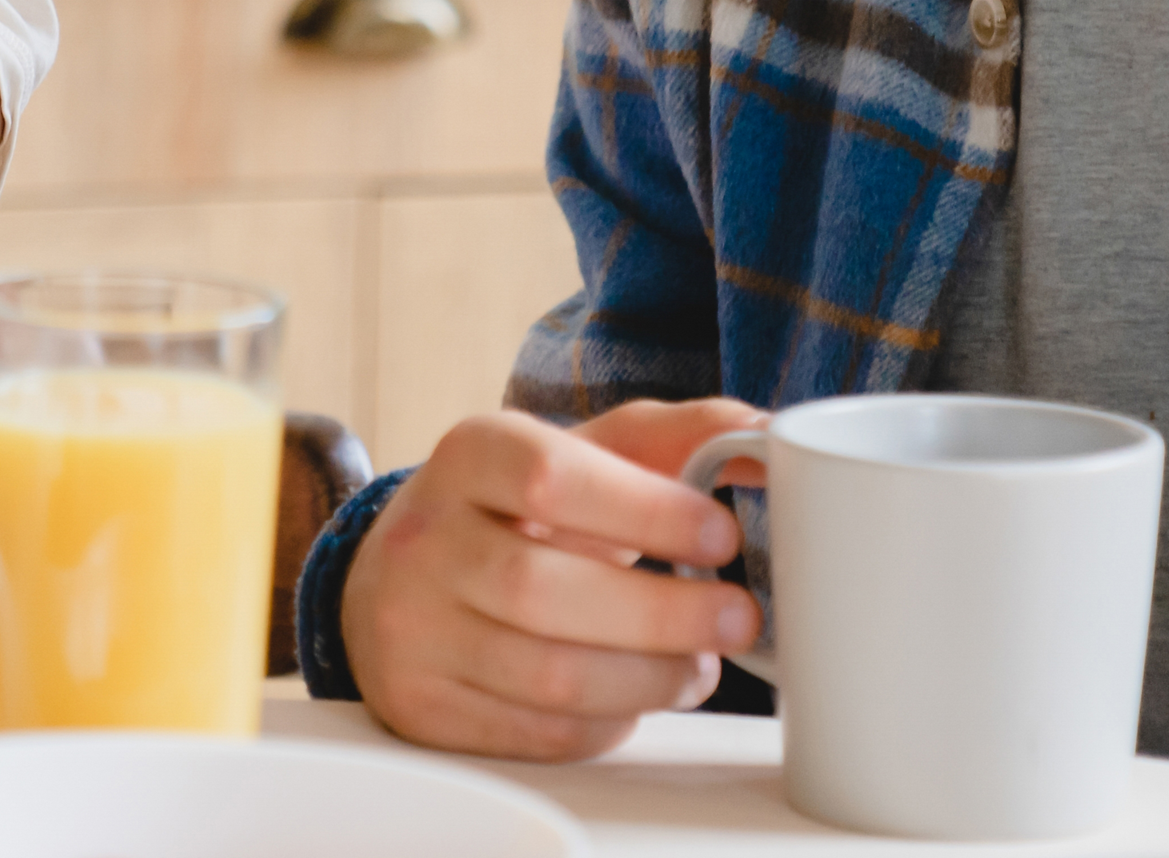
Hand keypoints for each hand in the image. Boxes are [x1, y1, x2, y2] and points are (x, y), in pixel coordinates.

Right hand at [338, 400, 766, 761]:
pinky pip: (536, 734)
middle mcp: (425, 540)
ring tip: (698, 666)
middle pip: (546, 591)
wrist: (400, 578)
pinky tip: (634, 697)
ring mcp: (412, 630)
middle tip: (737, 618)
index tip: (723, 535)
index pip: (550, 478)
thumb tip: (768, 436)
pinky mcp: (421, 707)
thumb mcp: (583, 455)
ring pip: (549, 677)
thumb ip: (676, 440)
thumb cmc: (516, 511)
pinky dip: (607, 723)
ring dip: (650, 680)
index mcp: (468, 455)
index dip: (648, 512)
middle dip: (665, 616)